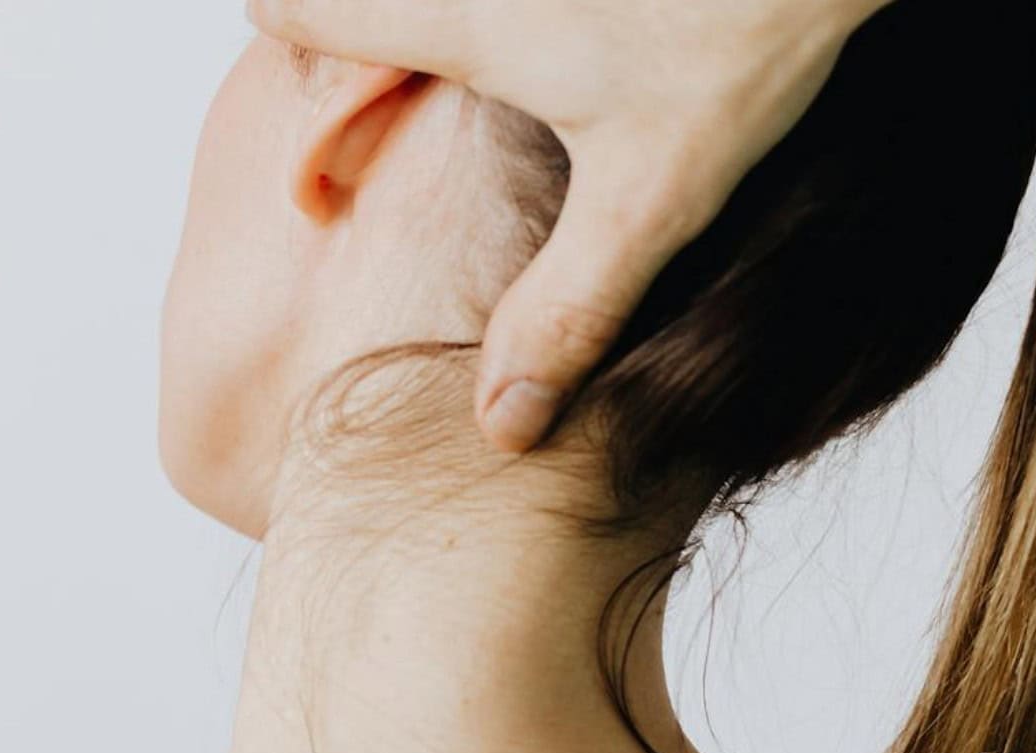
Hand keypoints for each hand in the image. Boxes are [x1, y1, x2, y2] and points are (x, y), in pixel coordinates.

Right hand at [247, 0, 894, 451]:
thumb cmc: (743, 40)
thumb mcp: (653, 196)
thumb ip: (569, 310)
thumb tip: (500, 426)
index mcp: (457, 15)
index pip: (298, 9)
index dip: (292, 61)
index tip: (329, 125)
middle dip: (357, 35)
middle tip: (397, 92)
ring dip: (434, 25)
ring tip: (523, 73)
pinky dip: (510, 17)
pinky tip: (591, 43)